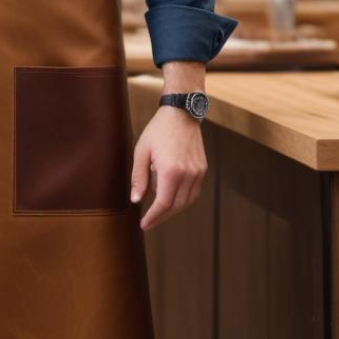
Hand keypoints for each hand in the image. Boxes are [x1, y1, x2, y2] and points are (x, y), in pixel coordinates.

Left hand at [129, 106, 206, 231]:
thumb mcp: (142, 151)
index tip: (144, 225)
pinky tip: (170, 198)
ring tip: (158, 211)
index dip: (153, 217)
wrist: (181, 114)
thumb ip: (138, 177)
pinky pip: (193, 193)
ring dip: (172, 210)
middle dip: (161, 216)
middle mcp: (188, 174)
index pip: (163, 203)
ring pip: (186, 202)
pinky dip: (182, 200)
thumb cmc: (158, 131)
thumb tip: (136, 200)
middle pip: (175, 206)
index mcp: (171, 170)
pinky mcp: (202, 170)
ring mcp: (198, 173)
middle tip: (149, 221)